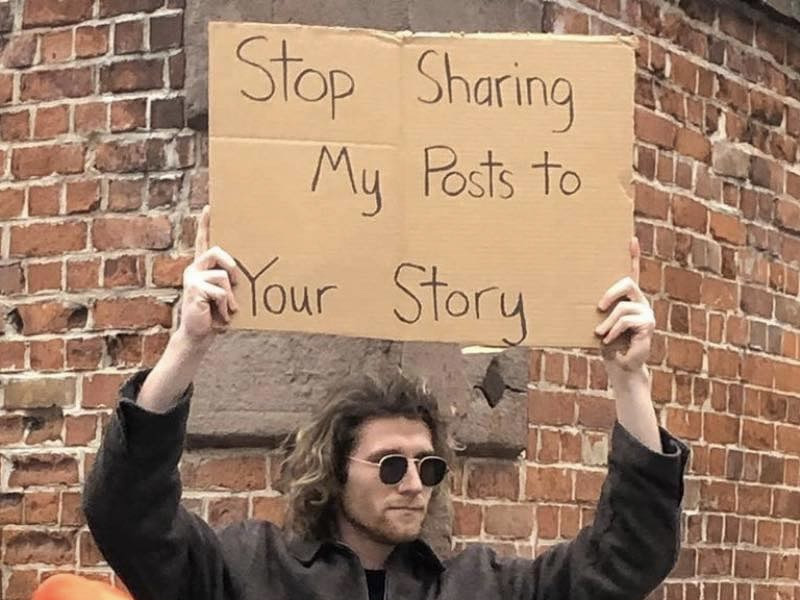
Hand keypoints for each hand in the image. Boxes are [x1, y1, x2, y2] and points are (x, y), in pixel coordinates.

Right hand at [177, 206, 239, 341]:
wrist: (200, 335)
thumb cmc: (216, 315)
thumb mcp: (226, 294)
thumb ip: (232, 280)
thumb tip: (251, 273)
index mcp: (203, 267)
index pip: (203, 241)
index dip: (205, 225)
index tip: (210, 208)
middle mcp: (195, 269)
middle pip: (217, 251)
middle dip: (232, 266)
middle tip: (237, 283)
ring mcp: (192, 278)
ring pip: (223, 276)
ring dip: (230, 297)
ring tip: (228, 309)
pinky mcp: (194, 288)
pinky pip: (220, 291)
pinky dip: (226, 305)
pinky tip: (221, 315)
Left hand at [594, 237, 654, 372]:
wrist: (620, 366)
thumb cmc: (606, 343)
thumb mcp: (598, 322)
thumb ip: (596, 308)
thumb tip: (570, 293)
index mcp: (629, 297)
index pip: (633, 272)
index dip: (633, 255)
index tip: (630, 239)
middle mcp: (640, 301)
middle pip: (628, 282)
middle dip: (610, 292)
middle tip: (598, 306)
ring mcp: (646, 312)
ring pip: (623, 307)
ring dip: (607, 321)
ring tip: (599, 333)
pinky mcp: (648, 324)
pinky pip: (626, 320)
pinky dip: (613, 331)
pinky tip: (607, 340)